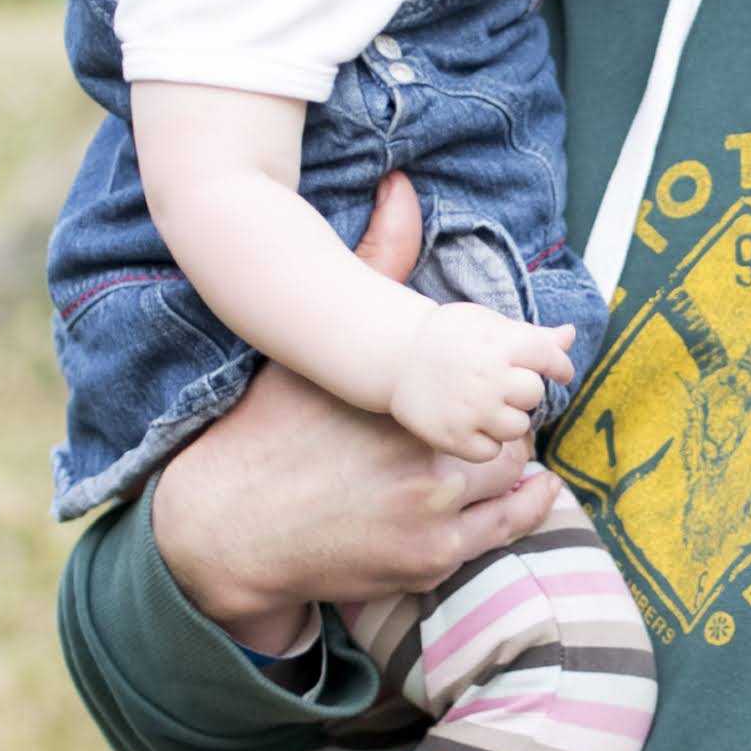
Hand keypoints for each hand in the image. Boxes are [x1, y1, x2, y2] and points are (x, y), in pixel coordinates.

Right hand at [148, 175, 559, 639]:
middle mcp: (419, 459)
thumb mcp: (313, 352)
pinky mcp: (430, 560)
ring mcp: (429, 516)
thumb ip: (371, 269)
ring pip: (512, 473)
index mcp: (396, 399)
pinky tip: (521, 484)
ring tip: (491, 439)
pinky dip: (523, 501)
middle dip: (510, 409)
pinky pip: (508, 527)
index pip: (495, 371)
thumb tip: (402, 190)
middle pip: (511, 423)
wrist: (226, 531)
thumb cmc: (267, 433)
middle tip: (499, 402)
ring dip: (511, 454)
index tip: (514, 361)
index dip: (512, 364)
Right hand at [382, 300, 575, 460]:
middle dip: (524, 391)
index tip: (557, 371)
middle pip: (533, 395)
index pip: (550, 358)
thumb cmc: (449, 337)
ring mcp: (470, 410)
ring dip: (508, 419)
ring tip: (486, 406)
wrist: (396, 355)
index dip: (558, 366)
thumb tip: (571, 335)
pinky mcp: (453, 437)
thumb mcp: (490, 324)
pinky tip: (472, 424)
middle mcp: (488, 377)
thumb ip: (534, 335)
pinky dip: (486, 442)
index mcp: (500, 343)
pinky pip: (491, 452)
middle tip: (502, 386)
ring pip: (518, 427)